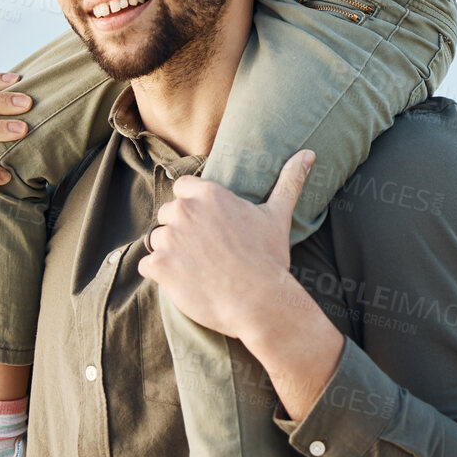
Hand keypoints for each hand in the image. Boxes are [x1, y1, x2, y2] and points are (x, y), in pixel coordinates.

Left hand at [137, 150, 314, 343]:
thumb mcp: (278, 215)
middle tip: (204, 251)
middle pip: (168, 214)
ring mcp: (170, 239)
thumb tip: (309, 154)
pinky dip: (159, 274)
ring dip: (169, 253)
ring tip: (196, 268)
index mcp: (208, 194)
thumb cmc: (268, 258)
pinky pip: (147, 265)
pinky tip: (182, 281)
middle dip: (180, 230)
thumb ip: (289, 180)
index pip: (182, 188)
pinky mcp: (160, 266)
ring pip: (157, 240)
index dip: (192, 206)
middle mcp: (185, 211)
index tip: (206, 224)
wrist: (260, 302)